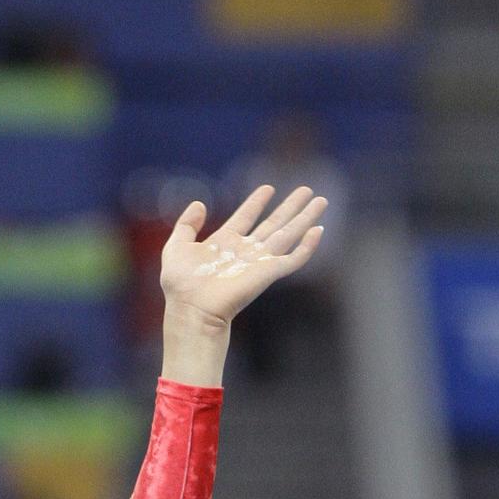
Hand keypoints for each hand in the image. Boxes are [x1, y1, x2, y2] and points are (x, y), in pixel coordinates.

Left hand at [161, 184, 325, 327]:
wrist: (192, 309)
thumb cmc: (181, 286)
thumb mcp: (176, 247)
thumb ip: (186, 225)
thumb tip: (200, 203)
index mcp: (224, 244)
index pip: (245, 218)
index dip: (256, 203)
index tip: (267, 188)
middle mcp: (244, 252)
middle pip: (273, 224)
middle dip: (290, 207)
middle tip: (307, 190)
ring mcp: (258, 263)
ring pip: (288, 235)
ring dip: (305, 218)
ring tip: (321, 200)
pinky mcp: (268, 273)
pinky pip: (293, 259)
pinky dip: (307, 247)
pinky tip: (318, 231)